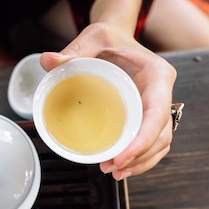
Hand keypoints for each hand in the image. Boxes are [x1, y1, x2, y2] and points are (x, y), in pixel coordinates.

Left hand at [40, 22, 177, 179]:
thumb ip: (72, 51)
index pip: (158, 114)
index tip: (121, 158)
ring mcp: (156, 106)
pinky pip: (150, 142)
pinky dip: (139, 158)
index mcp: (157, 75)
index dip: (143, 141)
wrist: (115, 37)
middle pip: (161, 134)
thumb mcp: (92, 38)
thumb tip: (46, 61)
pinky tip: (120, 167)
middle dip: (139, 157)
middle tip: (111, 168)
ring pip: (160, 143)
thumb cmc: (109, 37)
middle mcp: (162, 93)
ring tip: (113, 172)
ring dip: (140, 162)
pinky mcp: (147, 116)